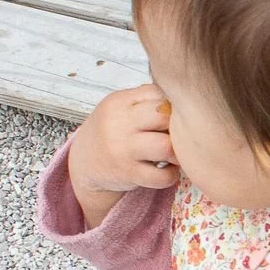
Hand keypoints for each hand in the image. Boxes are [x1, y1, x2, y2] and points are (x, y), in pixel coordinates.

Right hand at [69, 84, 177, 228]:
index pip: (157, 93)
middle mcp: (119, 124)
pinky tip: (168, 169)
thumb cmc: (113, 130)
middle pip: (164, 116)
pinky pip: (163, 176)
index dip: (174, 104)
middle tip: (180, 134)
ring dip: (178, 152)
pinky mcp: (129, 174)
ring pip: (166, 146)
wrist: (84, 161)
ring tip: (175, 153)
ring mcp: (123, 150)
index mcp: (120, 102)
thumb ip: (147, 99)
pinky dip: (172, 175)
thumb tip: (184, 94)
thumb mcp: (121, 107)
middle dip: (179, 125)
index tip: (176, 114)